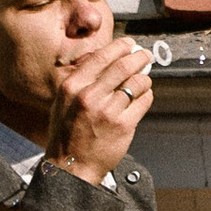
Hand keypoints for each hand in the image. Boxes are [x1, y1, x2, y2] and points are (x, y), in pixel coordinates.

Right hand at [41, 30, 154, 180]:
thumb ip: (82, 80)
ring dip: (144, 78)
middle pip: (123, 66)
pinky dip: (147, 95)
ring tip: (144, 79)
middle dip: (138, 57)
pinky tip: (143, 97)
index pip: (101, 57)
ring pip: (137, 83)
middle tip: (145, 55)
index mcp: (72, 87)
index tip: (129, 44)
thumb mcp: (64, 101)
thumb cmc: (67, 133)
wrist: (70, 166)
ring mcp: (107, 111)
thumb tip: (107, 58)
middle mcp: (89, 96)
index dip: (119, 47)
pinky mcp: (123, 125)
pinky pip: (143, 101)